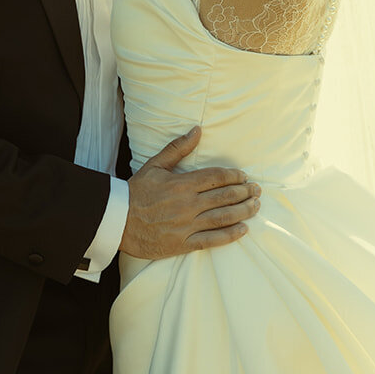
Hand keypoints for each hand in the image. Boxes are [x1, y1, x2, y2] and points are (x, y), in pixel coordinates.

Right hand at [121, 126, 260, 259]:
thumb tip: (197, 130)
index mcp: (182, 183)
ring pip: (224, 217)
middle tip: (257, 190)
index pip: (217, 177)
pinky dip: (231, 235)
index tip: (244, 176)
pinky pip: (213, 239)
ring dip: (244, 211)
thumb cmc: (136, 192)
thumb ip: (178, 148)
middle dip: (245, 192)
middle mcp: (188, 204)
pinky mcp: (184, 243)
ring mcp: (187, 225)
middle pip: (225, 196)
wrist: (117, 221)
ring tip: (255, 206)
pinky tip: (243, 229)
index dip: (234, 176)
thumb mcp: (155, 165)